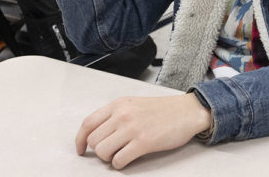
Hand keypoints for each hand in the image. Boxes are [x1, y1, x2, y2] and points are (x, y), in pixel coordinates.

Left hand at [75, 94, 212, 169]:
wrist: (189, 111)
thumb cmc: (164, 110)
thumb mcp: (135, 104)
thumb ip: (116, 115)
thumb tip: (97, 136)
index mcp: (119, 104)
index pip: (88, 123)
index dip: (79, 140)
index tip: (81, 150)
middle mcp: (123, 115)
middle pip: (93, 141)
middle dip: (100, 151)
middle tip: (112, 151)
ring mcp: (133, 128)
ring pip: (103, 152)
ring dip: (109, 158)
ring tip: (121, 154)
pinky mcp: (144, 142)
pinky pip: (119, 160)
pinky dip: (120, 164)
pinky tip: (129, 158)